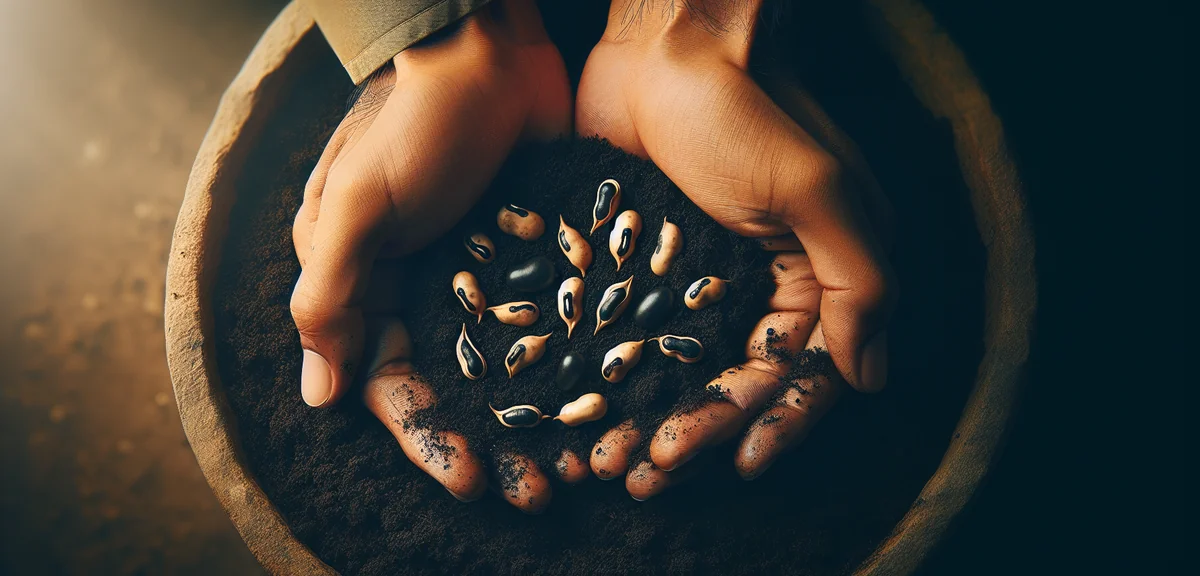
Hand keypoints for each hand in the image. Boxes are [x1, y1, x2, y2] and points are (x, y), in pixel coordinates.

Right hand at [291, 0, 570, 511]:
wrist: (487, 49)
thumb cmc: (414, 122)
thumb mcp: (358, 204)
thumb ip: (332, 293)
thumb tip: (320, 395)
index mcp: (366, 288)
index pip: (391, 386)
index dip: (430, 438)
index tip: (474, 477)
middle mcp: (422, 293)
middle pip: (454, 391)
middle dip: (491, 445)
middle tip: (538, 491)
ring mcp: (480, 279)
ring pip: (508, 371)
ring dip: (537, 420)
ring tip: (578, 466)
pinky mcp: (532, 258)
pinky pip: (549, 327)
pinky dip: (571, 367)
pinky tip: (605, 402)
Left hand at [576, 0, 895, 495]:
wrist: (664, 45)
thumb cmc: (748, 109)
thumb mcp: (815, 188)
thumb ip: (854, 281)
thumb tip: (870, 380)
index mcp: (822, 270)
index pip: (808, 370)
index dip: (778, 422)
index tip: (739, 463)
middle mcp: (767, 282)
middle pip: (738, 381)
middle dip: (701, 432)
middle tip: (652, 474)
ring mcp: (703, 277)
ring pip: (682, 370)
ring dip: (652, 417)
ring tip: (611, 462)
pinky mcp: (649, 263)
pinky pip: (636, 334)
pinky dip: (615, 375)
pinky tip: (584, 408)